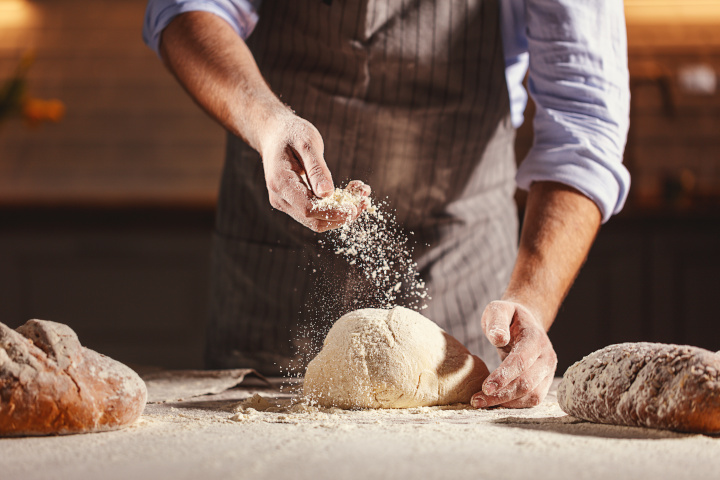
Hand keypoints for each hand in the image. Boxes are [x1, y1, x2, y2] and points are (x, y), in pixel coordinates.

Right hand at [259, 112, 366, 231]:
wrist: (275, 133)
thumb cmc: (292, 133)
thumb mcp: (307, 144)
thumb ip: (317, 169)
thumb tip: (327, 194)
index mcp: (281, 183)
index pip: (308, 209)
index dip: (333, 212)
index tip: (354, 207)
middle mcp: (280, 198)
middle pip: (314, 221)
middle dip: (341, 216)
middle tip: (365, 202)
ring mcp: (286, 203)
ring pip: (317, 221)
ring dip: (341, 213)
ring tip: (362, 195)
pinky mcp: (294, 203)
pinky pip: (316, 212)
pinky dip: (335, 207)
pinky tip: (351, 192)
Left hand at [471, 300, 557, 407]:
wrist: (526, 323)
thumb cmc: (509, 317)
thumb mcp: (499, 310)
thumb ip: (497, 321)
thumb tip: (499, 338)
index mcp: (536, 338)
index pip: (522, 361)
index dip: (504, 376)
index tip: (485, 387)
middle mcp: (547, 357)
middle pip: (527, 382)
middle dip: (502, 394)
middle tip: (477, 400)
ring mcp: (547, 372)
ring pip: (531, 395)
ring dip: (506, 403)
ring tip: (481, 402)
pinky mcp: (544, 383)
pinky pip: (532, 399)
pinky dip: (513, 404)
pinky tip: (494, 402)